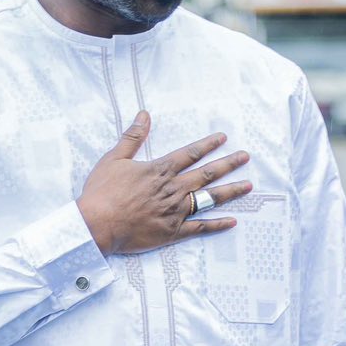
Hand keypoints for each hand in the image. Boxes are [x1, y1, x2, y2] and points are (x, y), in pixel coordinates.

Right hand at [76, 111, 251, 254]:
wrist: (96, 224)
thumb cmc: (102, 192)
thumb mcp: (114, 158)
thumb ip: (133, 137)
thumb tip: (144, 114)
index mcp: (160, 170)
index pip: (190, 153)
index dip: (208, 144)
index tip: (224, 138)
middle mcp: (173, 189)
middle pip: (207, 174)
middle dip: (228, 164)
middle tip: (245, 157)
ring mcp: (176, 211)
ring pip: (209, 199)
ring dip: (230, 191)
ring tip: (248, 185)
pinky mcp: (173, 231)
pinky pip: (201, 227)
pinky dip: (217, 225)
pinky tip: (232, 221)